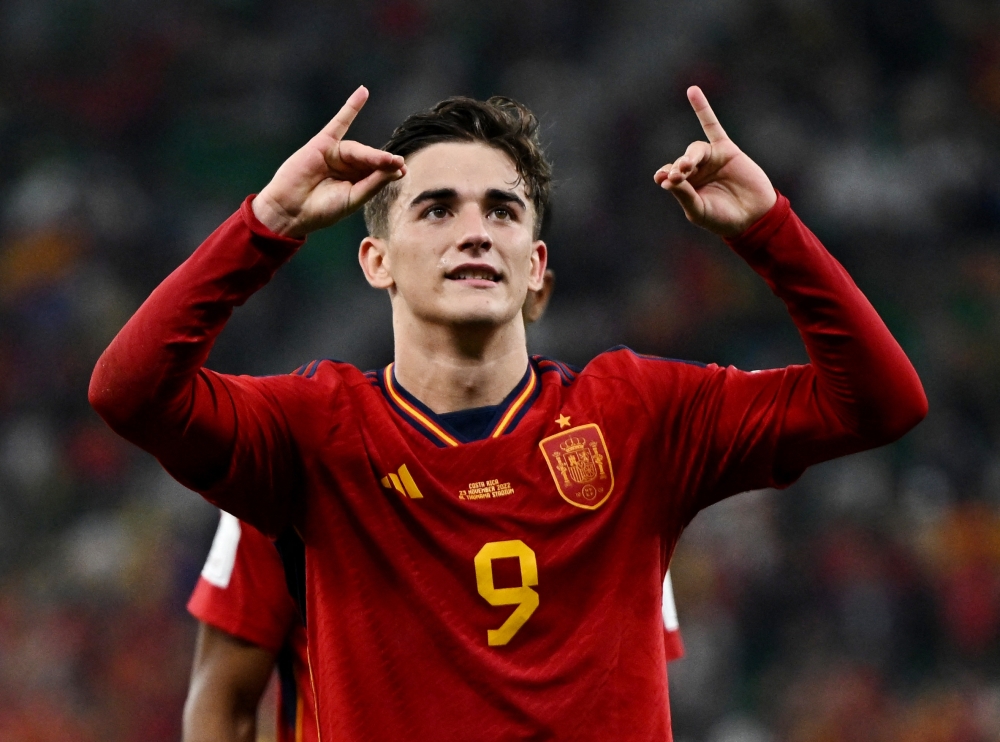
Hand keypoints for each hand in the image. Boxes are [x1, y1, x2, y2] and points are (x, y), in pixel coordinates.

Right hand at [253, 86, 405, 237]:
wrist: (291, 210)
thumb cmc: (323, 209)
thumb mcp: (354, 198)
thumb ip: (374, 182)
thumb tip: (398, 168)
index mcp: (358, 181)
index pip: (379, 172)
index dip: (391, 170)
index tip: (403, 171)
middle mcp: (349, 166)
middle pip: (371, 160)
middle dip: (382, 162)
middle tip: (397, 164)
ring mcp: (336, 153)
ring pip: (359, 150)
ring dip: (372, 155)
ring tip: (387, 159)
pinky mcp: (323, 143)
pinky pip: (339, 122)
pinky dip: (351, 107)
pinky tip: (362, 93)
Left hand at [654, 86, 775, 237]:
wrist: (754, 217)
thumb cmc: (723, 219)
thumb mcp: (698, 210)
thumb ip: (684, 194)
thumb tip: (667, 179)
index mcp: (685, 186)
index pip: (669, 175)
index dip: (665, 175)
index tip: (664, 179)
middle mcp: (696, 171)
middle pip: (681, 160)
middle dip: (679, 166)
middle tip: (680, 174)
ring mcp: (711, 159)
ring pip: (695, 149)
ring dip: (690, 156)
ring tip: (688, 167)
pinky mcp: (726, 150)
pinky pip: (713, 125)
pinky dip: (703, 108)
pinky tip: (692, 91)